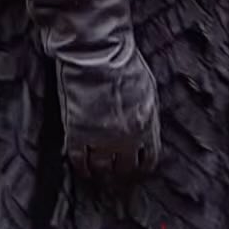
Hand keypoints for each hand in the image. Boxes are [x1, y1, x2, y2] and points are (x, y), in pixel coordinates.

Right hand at [30, 0, 160, 181]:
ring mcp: (102, 138)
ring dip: (102, 171)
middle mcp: (127, 138)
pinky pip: (80, 161)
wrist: (97, 55)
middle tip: (116, 172)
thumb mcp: (147, 87)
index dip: (142, 166)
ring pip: (103, 168)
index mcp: (147, 125)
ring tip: (98, 173)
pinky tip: (81, 168)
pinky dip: (81, 167)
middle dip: (122, 170)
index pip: (149, 158)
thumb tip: (146, 122)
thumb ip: (147, 110)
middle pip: (126, 167)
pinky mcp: (78, 135)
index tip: (137, 168)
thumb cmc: (123, 62)